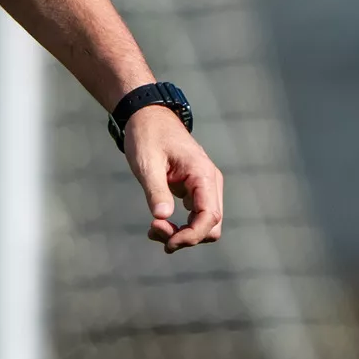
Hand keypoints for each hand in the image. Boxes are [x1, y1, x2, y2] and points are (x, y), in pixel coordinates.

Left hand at [123, 106, 223, 253]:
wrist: (148, 115)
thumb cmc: (147, 135)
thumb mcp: (147, 163)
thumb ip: (156, 190)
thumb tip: (162, 217)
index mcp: (203, 174)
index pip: (209, 217)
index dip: (191, 236)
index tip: (167, 242)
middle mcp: (210, 182)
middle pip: (211, 226)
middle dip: (185, 237)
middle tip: (153, 232)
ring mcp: (205, 186)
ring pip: (205, 224)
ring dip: (182, 234)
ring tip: (153, 229)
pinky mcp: (196, 189)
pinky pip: (196, 216)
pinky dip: (181, 225)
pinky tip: (158, 223)